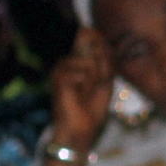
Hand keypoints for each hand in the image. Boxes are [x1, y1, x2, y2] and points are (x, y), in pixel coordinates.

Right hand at [50, 29, 115, 153]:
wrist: (82, 128)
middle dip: (104, 69)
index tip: (106, 62)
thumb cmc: (93, 107)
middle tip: (97, 85)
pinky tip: (79, 95)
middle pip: (93, 47)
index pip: (89, 36)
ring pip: (91, 62)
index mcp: (77, 61)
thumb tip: (102, 41)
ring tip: (87, 92)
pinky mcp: (58, 75)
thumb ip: (105, 60)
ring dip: (96, 80)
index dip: (102, 43)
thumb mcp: (106, 80)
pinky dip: (88, 85)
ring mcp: (61, 67)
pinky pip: (85, 72)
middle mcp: (67, 60)